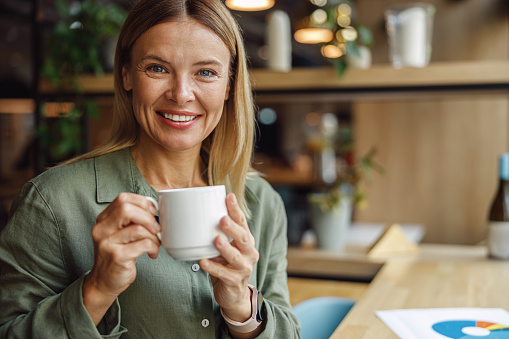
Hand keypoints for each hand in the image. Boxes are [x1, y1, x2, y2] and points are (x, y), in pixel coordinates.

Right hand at [83, 193, 160, 324]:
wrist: (104, 282)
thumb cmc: (117, 255)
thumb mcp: (120, 234)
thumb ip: (131, 220)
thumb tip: (154, 208)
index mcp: (103, 220)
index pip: (123, 199)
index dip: (142, 202)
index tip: (152, 212)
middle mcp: (101, 229)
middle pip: (127, 209)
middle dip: (148, 217)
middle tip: (156, 228)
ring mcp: (107, 243)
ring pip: (138, 228)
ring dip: (153, 236)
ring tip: (155, 243)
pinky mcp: (117, 257)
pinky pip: (143, 244)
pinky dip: (153, 247)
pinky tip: (152, 253)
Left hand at [200, 193, 258, 322]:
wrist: (234, 295)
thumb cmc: (226, 266)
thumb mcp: (225, 249)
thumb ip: (216, 236)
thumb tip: (195, 217)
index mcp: (246, 241)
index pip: (242, 222)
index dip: (236, 210)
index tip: (229, 196)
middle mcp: (249, 253)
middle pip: (243, 238)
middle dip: (233, 228)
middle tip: (222, 219)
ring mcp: (244, 268)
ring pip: (235, 257)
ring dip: (225, 248)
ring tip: (216, 240)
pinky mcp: (235, 281)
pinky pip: (223, 273)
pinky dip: (213, 267)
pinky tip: (203, 262)